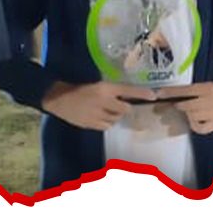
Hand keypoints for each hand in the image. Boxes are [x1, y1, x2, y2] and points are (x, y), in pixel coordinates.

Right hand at [41, 81, 156, 130]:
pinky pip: (107, 126)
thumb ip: (111, 92)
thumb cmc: (79, 90)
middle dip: (123, 108)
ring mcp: (98, 114)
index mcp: (104, 88)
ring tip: (103, 110)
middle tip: (116, 105)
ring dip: (114, 116)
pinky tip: (98, 117)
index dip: (141, 93)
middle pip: (125, 108)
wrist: (59, 99)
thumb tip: (128, 100)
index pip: (128, 90)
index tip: (153, 96)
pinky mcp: (92, 124)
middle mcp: (103, 101)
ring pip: (116, 119)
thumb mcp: (96, 86)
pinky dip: (106, 123)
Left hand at [155, 82, 212, 133]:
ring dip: (187, 114)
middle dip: (179, 105)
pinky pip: (200, 128)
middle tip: (176, 105)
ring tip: (189, 111)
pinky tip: (194, 120)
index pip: (186, 90)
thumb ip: (193, 90)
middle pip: (188, 105)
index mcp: (208, 88)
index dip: (171, 93)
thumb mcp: (208, 85)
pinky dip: (194, 125)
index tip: (159, 94)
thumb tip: (172, 95)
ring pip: (193, 116)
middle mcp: (212, 100)